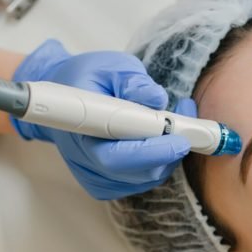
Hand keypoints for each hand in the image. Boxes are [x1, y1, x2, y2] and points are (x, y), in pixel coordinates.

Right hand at [10, 39, 190, 199]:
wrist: (64, 100)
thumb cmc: (88, 79)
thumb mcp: (110, 67)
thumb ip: (133, 81)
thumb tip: (157, 98)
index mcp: (81, 130)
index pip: (116, 155)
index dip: (151, 151)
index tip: (179, 139)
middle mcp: (84, 160)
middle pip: (136, 173)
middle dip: (168, 153)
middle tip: (187, 127)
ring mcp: (94, 176)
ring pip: (143, 179)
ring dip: (167, 156)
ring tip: (174, 123)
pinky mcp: (104, 184)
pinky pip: (139, 183)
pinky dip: (157, 164)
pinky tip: (159, 141)